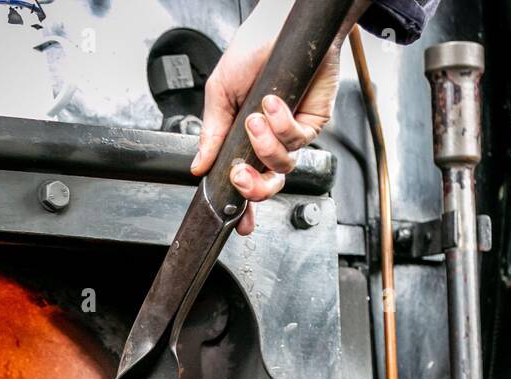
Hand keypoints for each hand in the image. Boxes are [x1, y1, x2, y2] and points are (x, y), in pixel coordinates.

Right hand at [190, 0, 344, 235]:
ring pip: (283, 165)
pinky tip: (273, 104)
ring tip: (255, 119)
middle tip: (241, 174)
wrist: (280, 26)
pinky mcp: (312, 122)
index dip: (242, 203)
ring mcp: (292, 133)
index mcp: (244, 139)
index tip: (237, 221)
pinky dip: (282, 124)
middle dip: (254, 187)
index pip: (244, 178)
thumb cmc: (252, 51)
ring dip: (266, 146)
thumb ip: (210, 133)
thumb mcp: (219, 93)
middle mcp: (269, 140)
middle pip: (268, 184)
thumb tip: (198, 166)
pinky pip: (298, 139)